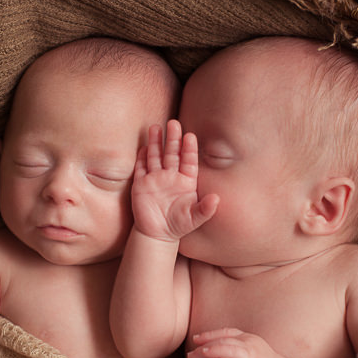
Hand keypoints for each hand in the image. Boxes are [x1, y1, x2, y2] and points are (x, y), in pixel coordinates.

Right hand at [132, 119, 217, 241]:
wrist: (157, 234)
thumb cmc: (178, 225)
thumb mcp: (195, 218)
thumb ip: (206, 209)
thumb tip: (217, 199)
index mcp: (186, 181)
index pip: (189, 160)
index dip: (189, 148)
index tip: (190, 136)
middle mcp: (171, 176)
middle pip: (172, 153)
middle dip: (173, 138)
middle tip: (174, 123)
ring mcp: (155, 178)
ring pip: (155, 156)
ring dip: (155, 142)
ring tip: (156, 127)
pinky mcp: (141, 184)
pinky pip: (141, 167)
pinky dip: (141, 157)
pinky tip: (143, 146)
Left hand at [187, 328, 289, 357]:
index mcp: (247, 340)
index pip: (225, 334)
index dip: (210, 336)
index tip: (197, 342)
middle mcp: (247, 339)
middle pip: (221, 337)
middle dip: (204, 343)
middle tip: (191, 354)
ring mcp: (248, 346)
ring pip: (221, 343)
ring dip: (205, 350)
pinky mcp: (249, 356)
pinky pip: (228, 350)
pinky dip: (214, 351)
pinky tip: (205, 354)